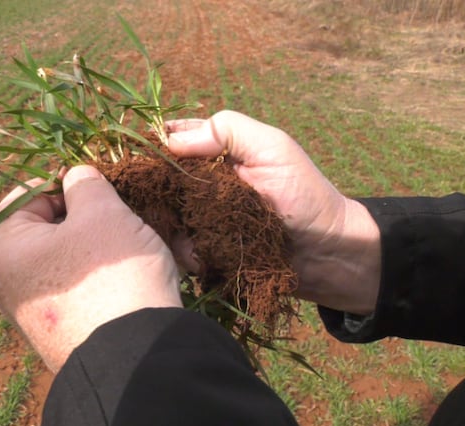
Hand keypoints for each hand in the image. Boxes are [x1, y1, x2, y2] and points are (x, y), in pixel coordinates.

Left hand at [0, 166, 181, 371]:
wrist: (135, 358)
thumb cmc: (111, 273)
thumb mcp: (103, 212)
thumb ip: (86, 184)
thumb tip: (76, 178)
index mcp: (5, 250)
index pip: (27, 195)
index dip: (65, 180)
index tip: (99, 181)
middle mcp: (9, 284)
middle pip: (50, 229)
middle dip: (88, 217)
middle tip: (123, 214)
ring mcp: (35, 313)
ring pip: (71, 260)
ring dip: (102, 246)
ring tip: (137, 244)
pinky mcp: (63, 333)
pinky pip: (82, 290)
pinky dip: (105, 277)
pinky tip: (135, 275)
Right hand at [167, 111, 379, 314]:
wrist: (329, 254)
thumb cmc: (305, 196)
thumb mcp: (273, 148)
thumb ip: (228, 131)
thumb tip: (172, 140)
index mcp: (221, 152)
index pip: (176, 139)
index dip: (154, 143)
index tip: (136, 153)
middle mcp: (208, 183)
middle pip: (162, 180)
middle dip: (153, 189)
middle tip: (148, 199)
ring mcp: (206, 218)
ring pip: (167, 215)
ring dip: (166, 223)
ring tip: (179, 230)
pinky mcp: (209, 250)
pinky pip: (182, 249)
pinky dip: (183, 251)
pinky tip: (197, 256)